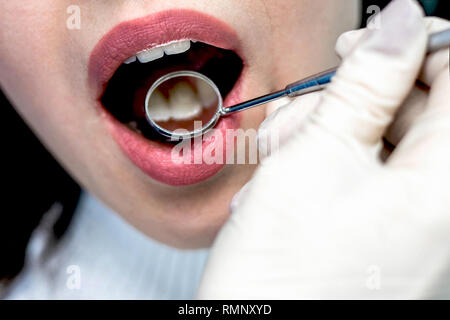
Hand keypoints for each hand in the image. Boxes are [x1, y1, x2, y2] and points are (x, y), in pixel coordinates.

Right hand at [198, 0, 449, 298]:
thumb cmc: (283, 274)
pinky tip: (285, 180)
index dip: (414, 47)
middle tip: (302, 112)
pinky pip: (363, 172)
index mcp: (446, 186)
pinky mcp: (380, 229)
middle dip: (350, 98)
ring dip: (323, 132)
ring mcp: (411, 221)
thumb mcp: (317, 159)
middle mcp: (441, 207)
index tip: (365, 43)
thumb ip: (366, 84)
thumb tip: (400, 22)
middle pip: (414, 109)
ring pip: (379, 139)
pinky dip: (321, 162)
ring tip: (280, 158)